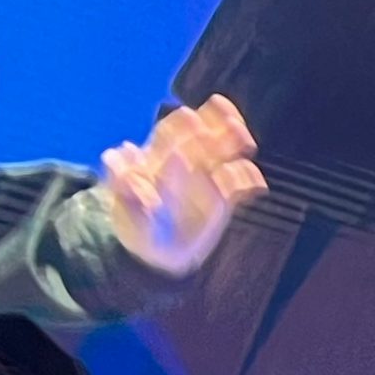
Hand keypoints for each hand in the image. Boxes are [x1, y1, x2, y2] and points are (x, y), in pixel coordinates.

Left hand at [98, 95, 266, 276]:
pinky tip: (256, 187)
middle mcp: (185, 159)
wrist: (157, 253)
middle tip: (232, 125)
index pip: (171, 132)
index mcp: (158, 157)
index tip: (193, 122)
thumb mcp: (125, 209)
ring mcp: (207, 175)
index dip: (182, 125)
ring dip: (236, 141)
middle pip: (204, 131)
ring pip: (226, 148)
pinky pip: (240, 181)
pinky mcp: (224, 195)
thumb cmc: (138, 226)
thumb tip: (117, 155)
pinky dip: (250, 179)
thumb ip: (123, 184)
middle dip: (218, 124)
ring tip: (247, 144)